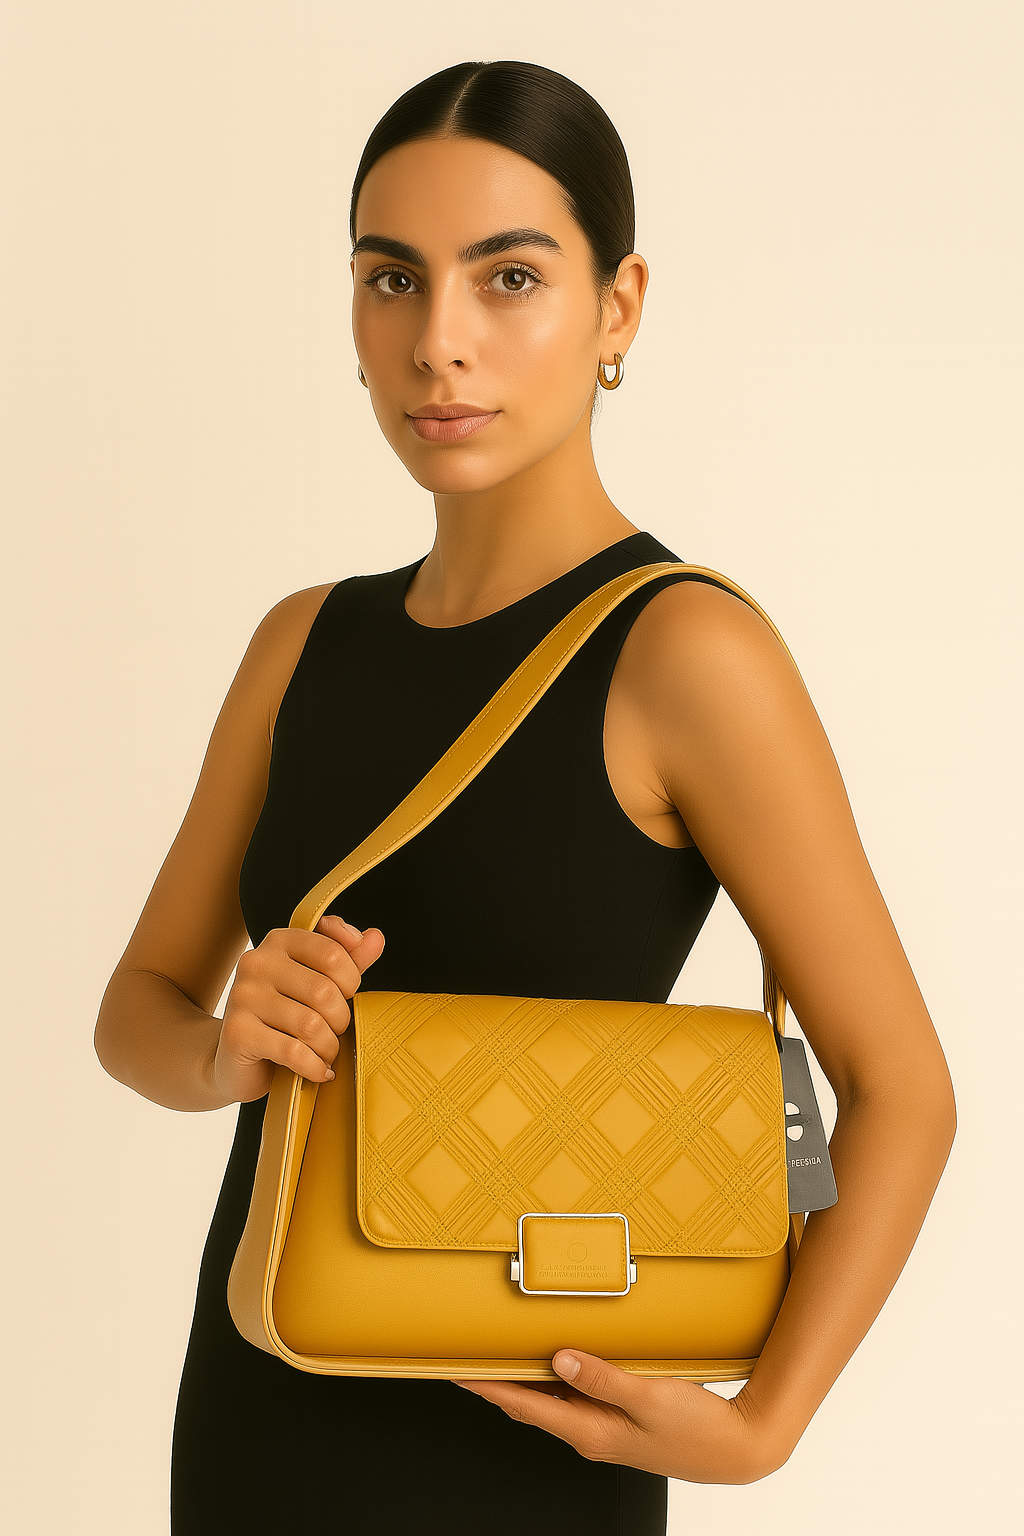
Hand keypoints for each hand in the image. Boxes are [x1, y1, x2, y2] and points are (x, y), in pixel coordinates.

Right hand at [213, 915, 384, 1102]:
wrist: (238, 1058)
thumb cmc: (286, 1015)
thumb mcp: (320, 981)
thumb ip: (349, 959)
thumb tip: (376, 937)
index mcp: (280, 941)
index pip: (333, 953)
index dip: (351, 981)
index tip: (345, 996)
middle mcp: (256, 962)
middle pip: (324, 991)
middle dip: (340, 1020)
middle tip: (334, 1031)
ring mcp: (242, 996)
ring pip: (310, 1025)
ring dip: (328, 1047)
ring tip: (325, 1053)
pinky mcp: (237, 1032)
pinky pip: (293, 1052)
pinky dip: (314, 1067)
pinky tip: (317, 1070)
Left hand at [455, 1351, 789, 1484]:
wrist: (736, 1448)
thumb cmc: (697, 1428)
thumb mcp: (650, 1397)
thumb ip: (603, 1378)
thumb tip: (560, 1359)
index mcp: (590, 1430)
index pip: (525, 1406)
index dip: (488, 1387)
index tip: (458, 1371)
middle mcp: (590, 1433)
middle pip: (530, 1405)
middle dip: (496, 1382)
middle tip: (468, 1355)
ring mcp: (603, 1429)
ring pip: (550, 1402)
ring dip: (524, 1380)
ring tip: (500, 1351)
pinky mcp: (617, 1422)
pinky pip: (574, 1398)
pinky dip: (555, 1380)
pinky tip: (556, 1360)